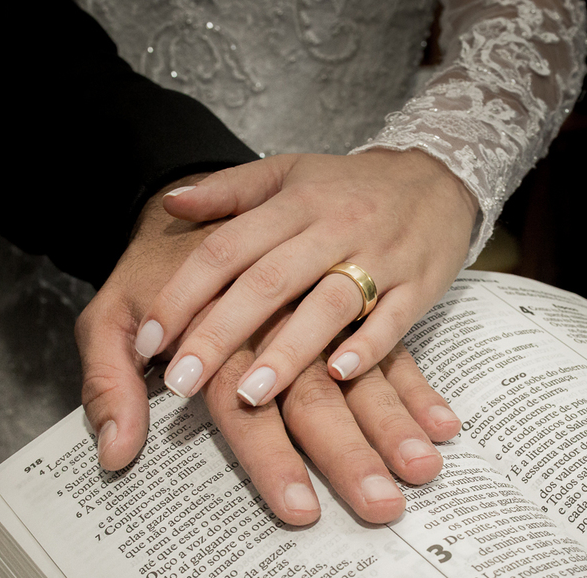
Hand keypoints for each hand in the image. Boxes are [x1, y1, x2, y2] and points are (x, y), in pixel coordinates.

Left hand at [77, 178, 460, 524]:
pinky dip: (367, 348)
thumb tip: (171, 201)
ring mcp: (380, 257)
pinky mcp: (419, 285)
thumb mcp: (289, 173)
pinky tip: (337, 376)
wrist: (438, 178)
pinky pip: (393, 319)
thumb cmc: (350, 188)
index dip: (184, 293)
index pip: (227, 248)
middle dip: (221, 333)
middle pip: (268, 281)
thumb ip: (230, 190)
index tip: (148, 339)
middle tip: (180, 382)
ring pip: (329, 304)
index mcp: (293, 202)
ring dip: (288, 351)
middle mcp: (333, 228)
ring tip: (249, 395)